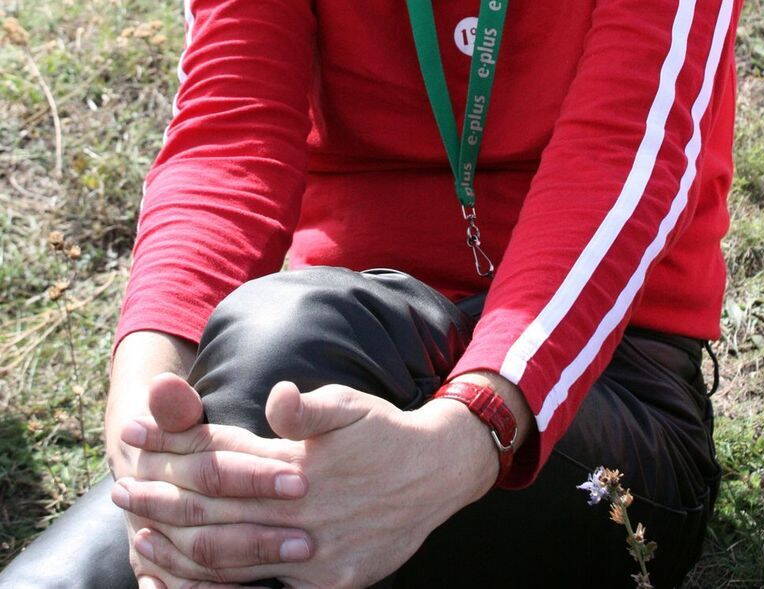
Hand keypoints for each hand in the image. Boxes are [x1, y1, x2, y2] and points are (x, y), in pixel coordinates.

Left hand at [116, 375, 500, 587]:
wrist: (437, 474)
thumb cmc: (384, 432)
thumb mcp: (349, 405)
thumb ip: (309, 408)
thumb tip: (276, 397)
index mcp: (300, 466)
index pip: (221, 455)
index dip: (175, 444)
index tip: (135, 433)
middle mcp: (302, 515)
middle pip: (216, 510)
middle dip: (162, 498)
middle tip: (122, 488)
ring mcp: (315, 558)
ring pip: (231, 560)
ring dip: (180, 548)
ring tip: (141, 537)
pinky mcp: (328, 584)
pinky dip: (220, 587)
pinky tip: (191, 580)